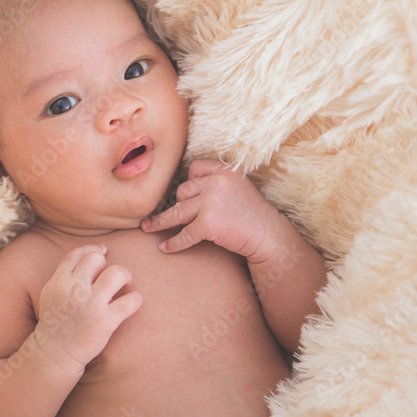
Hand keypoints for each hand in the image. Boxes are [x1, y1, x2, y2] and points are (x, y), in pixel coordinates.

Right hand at [34, 245, 141, 372]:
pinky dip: (135, 300)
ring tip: (125, 285)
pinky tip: (132, 303)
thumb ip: (66, 274)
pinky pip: (131, 301)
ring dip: (125, 276)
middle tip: (113, 278)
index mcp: (58, 282)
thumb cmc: (56, 322)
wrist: (54, 354)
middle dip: (108, 265)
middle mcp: (74, 290)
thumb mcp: (51, 293)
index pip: (77, 254)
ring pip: (117, 273)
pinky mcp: (105, 322)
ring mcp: (90, 305)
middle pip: (97, 259)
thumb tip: (95, 255)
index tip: (103, 253)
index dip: (93, 250)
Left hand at [140, 159, 278, 259]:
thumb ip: (215, 181)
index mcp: (224, 171)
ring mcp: (211, 203)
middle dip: (179, 204)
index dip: (188, 181)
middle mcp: (216, 183)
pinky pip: (184, 234)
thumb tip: (181, 187)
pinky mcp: (207, 224)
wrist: (268, 236)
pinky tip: (165, 248)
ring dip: (160, 222)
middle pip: (182, 191)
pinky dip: (173, 243)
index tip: (182, 193)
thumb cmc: (251, 213)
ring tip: (148, 228)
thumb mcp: (237, 186)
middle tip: (172, 216)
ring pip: (176, 212)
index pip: (195, 168)